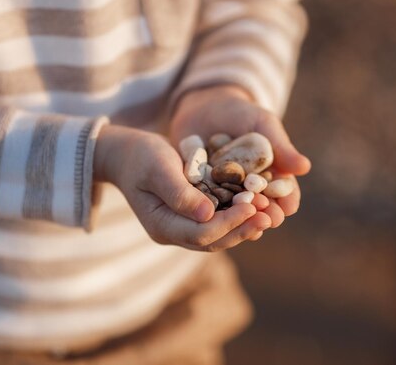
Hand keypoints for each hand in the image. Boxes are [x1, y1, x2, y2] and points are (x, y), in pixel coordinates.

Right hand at [93, 125, 271, 250]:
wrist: (126, 155)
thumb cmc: (140, 156)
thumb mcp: (158, 168)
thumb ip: (180, 192)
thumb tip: (208, 215)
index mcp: (162, 225)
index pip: (202, 233)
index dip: (229, 223)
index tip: (252, 206)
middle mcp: (173, 233)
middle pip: (213, 240)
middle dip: (242, 229)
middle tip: (269, 216)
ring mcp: (181, 228)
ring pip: (218, 236)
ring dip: (243, 226)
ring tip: (268, 214)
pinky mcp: (191, 217)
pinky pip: (217, 224)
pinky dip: (237, 218)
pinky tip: (256, 208)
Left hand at [170, 85, 310, 229]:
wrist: (205, 107)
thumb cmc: (242, 114)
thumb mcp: (263, 125)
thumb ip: (281, 147)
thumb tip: (305, 167)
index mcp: (272, 176)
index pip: (283, 192)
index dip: (286, 200)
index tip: (288, 207)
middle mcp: (250, 190)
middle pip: (261, 206)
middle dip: (265, 213)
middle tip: (268, 220)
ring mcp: (225, 193)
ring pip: (235, 210)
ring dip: (240, 217)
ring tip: (243, 221)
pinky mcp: (201, 191)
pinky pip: (207, 203)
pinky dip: (211, 209)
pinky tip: (212, 215)